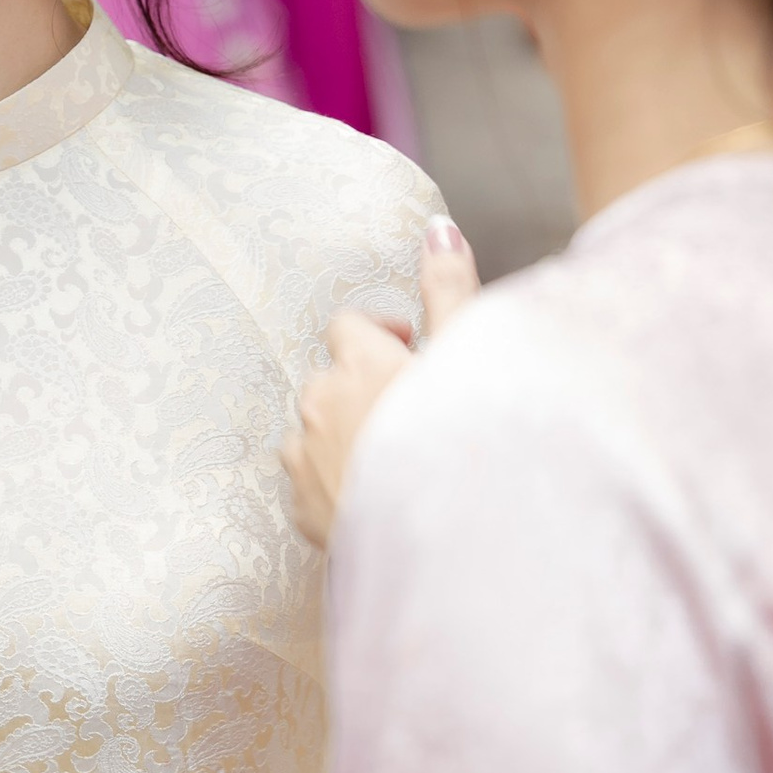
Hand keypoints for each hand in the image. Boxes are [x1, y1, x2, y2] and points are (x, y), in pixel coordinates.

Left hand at [279, 213, 478, 551]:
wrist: (454, 544)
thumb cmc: (466, 442)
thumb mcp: (470, 354)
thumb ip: (449, 288)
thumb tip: (437, 229)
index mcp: (358, 364)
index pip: (347, 325)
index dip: (378, 333)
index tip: (411, 349)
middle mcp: (319, 406)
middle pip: (329, 380)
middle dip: (363, 388)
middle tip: (413, 411)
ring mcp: (304, 462)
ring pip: (312, 433)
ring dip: (343, 436)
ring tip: (393, 458)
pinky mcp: (302, 513)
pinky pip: (308, 483)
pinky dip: (335, 482)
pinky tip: (377, 496)